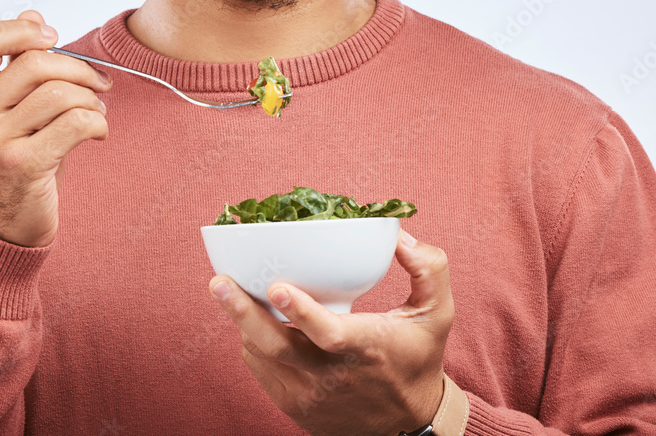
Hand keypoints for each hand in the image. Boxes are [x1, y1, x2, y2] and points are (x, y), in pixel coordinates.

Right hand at [0, 10, 110, 246]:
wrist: (6, 225)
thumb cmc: (16, 158)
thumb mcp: (9, 110)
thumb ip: (18, 63)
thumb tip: (33, 14)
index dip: (23, 30)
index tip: (53, 38)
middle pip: (35, 64)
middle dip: (79, 69)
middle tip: (100, 84)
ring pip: (60, 94)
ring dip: (91, 100)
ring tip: (97, 113)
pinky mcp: (22, 165)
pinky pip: (75, 124)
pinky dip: (98, 123)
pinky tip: (98, 133)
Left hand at [209, 230, 452, 435]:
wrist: (409, 424)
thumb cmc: (418, 358)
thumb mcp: (437, 313)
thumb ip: (430, 269)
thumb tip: (401, 237)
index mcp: (366, 349)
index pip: (328, 334)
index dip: (301, 311)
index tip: (276, 286)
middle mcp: (332, 376)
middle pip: (277, 347)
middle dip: (242, 313)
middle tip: (218, 281)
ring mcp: (309, 395)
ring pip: (263, 357)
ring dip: (244, 323)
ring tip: (228, 290)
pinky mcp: (295, 407)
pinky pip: (263, 372)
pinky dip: (252, 344)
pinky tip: (250, 320)